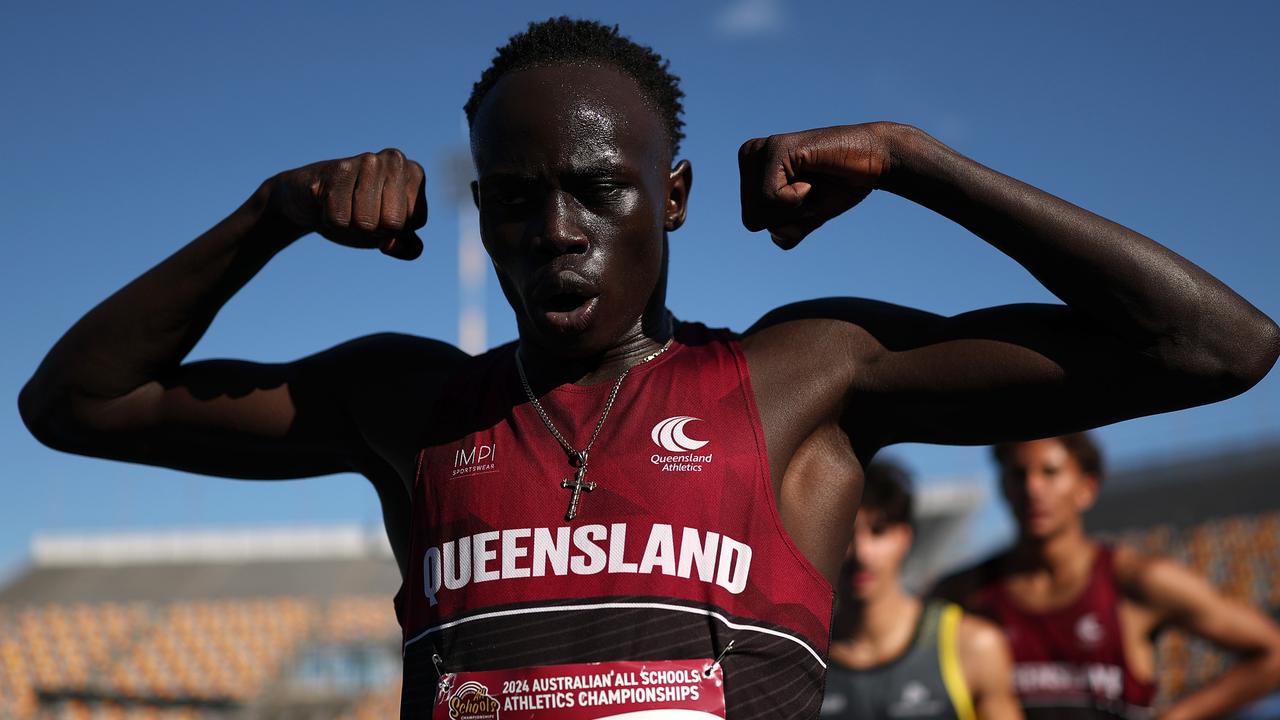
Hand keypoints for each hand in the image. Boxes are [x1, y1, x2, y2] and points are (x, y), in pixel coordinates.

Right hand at [266, 148, 426, 259]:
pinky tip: (328, 203)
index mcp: (415, 173)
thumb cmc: (357, 216)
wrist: (311, 202)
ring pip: (367, 222)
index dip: (395, 228)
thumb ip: (409, 249)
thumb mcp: (390, 236)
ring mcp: (367, 161)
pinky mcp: (338, 169)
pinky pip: (341, 219)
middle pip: (394, 223)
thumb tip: (390, 243)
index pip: (415, 221)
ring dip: (351, 225)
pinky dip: (331, 221)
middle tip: (361, 212)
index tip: (380, 213)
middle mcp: (395, 160)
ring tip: (345, 206)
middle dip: (375, 228)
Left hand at [738, 123, 892, 248]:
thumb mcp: (806, 218)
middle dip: (788, 217)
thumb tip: (775, 231)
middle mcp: (750, 156)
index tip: (806, 197)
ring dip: (794, 208)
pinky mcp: (775, 147)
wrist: (874, 162)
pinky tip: (810, 178)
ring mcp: (760, 150)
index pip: (752, 221)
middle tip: (812, 190)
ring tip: (812, 183)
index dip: (786, 221)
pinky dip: (796, 198)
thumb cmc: (839, 186)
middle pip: (751, 219)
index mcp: (750, 172)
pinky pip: (769, 197)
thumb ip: (786, 231)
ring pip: (758, 210)